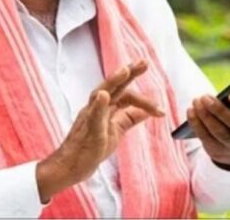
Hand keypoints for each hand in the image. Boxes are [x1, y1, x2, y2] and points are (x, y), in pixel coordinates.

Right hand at [36, 60, 163, 202]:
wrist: (69, 167)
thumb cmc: (90, 148)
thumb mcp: (115, 131)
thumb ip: (129, 119)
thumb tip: (148, 112)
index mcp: (104, 108)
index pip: (125, 95)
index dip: (143, 99)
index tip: (161, 109)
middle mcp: (96, 108)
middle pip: (114, 86)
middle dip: (129, 73)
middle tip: (145, 62)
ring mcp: (90, 117)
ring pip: (100, 93)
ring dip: (113, 81)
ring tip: (125, 70)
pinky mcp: (87, 131)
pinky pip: (92, 116)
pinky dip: (98, 105)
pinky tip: (104, 96)